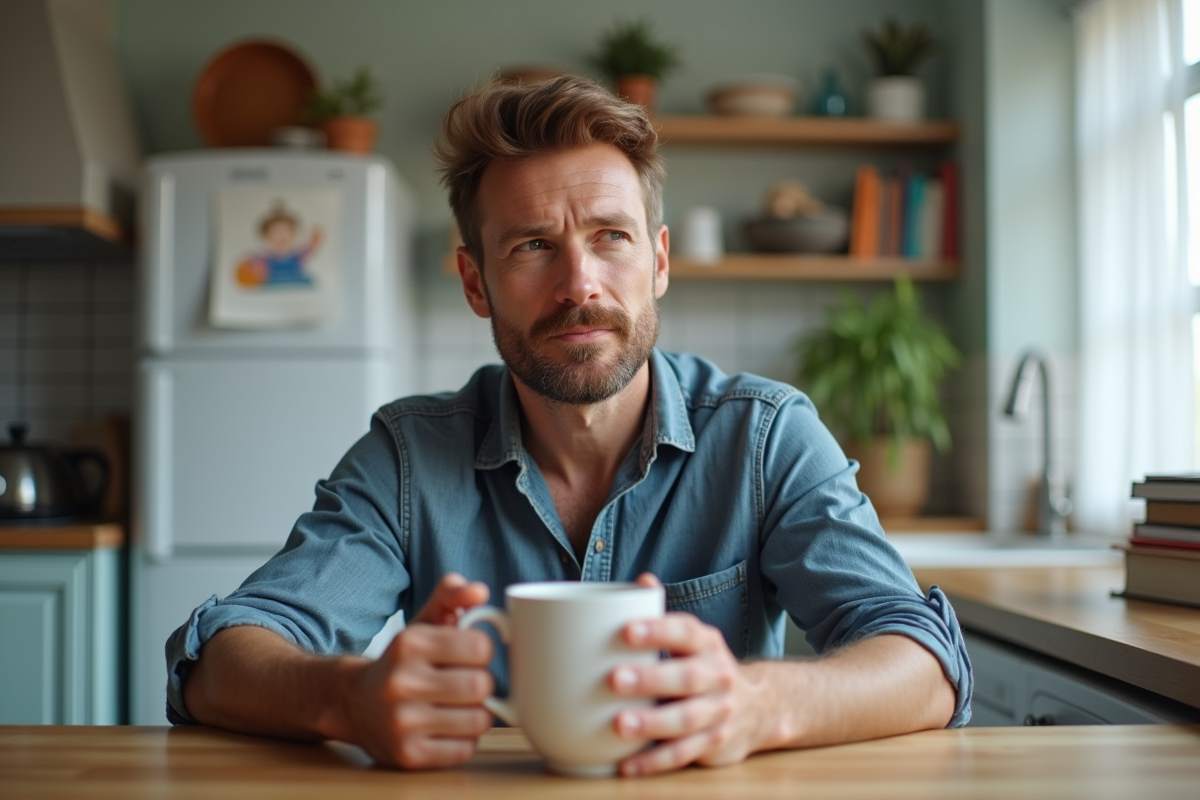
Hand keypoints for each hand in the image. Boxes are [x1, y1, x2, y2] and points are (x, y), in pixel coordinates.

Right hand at [337, 573, 494, 768]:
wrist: (353, 702)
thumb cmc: (402, 661)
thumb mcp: (422, 622)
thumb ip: (451, 596)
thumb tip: (479, 591)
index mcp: (408, 644)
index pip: (480, 647)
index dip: (481, 651)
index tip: (469, 655)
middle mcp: (401, 683)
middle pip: (481, 685)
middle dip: (481, 684)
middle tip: (465, 682)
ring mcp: (402, 723)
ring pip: (479, 720)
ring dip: (477, 714)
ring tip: (457, 706)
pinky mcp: (408, 756)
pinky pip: (465, 750)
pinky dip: (464, 740)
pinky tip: (446, 728)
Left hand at [609, 573, 774, 776]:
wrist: (760, 707)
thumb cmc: (704, 667)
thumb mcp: (692, 638)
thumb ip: (662, 614)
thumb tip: (641, 582)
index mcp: (706, 644)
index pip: (685, 632)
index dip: (657, 631)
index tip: (626, 631)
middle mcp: (717, 676)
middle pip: (686, 677)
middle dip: (651, 678)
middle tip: (615, 679)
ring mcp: (719, 712)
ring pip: (686, 719)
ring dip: (652, 723)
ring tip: (619, 725)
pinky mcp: (715, 744)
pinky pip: (684, 754)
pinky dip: (655, 761)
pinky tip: (627, 764)